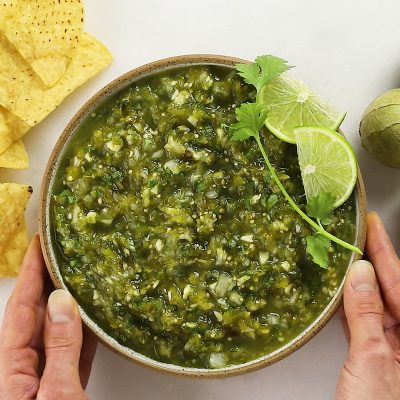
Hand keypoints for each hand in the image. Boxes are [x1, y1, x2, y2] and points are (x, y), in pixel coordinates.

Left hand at [0, 235, 96, 399]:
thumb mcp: (57, 395)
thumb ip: (60, 348)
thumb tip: (62, 302)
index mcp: (11, 371)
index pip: (20, 308)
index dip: (30, 272)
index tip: (40, 244)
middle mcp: (24, 370)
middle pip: (37, 313)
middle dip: (49, 279)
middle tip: (64, 251)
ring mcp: (46, 379)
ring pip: (58, 329)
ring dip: (70, 301)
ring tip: (81, 275)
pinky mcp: (65, 388)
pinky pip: (74, 349)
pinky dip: (85, 330)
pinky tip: (94, 316)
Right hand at [336, 213, 399, 399]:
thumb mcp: (372, 362)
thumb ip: (368, 315)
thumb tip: (361, 273)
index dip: (386, 250)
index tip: (372, 224)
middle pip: (394, 291)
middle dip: (375, 260)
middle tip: (357, 232)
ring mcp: (396, 352)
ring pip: (379, 305)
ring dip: (362, 280)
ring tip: (348, 253)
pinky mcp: (377, 360)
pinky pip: (367, 323)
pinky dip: (353, 304)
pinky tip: (342, 290)